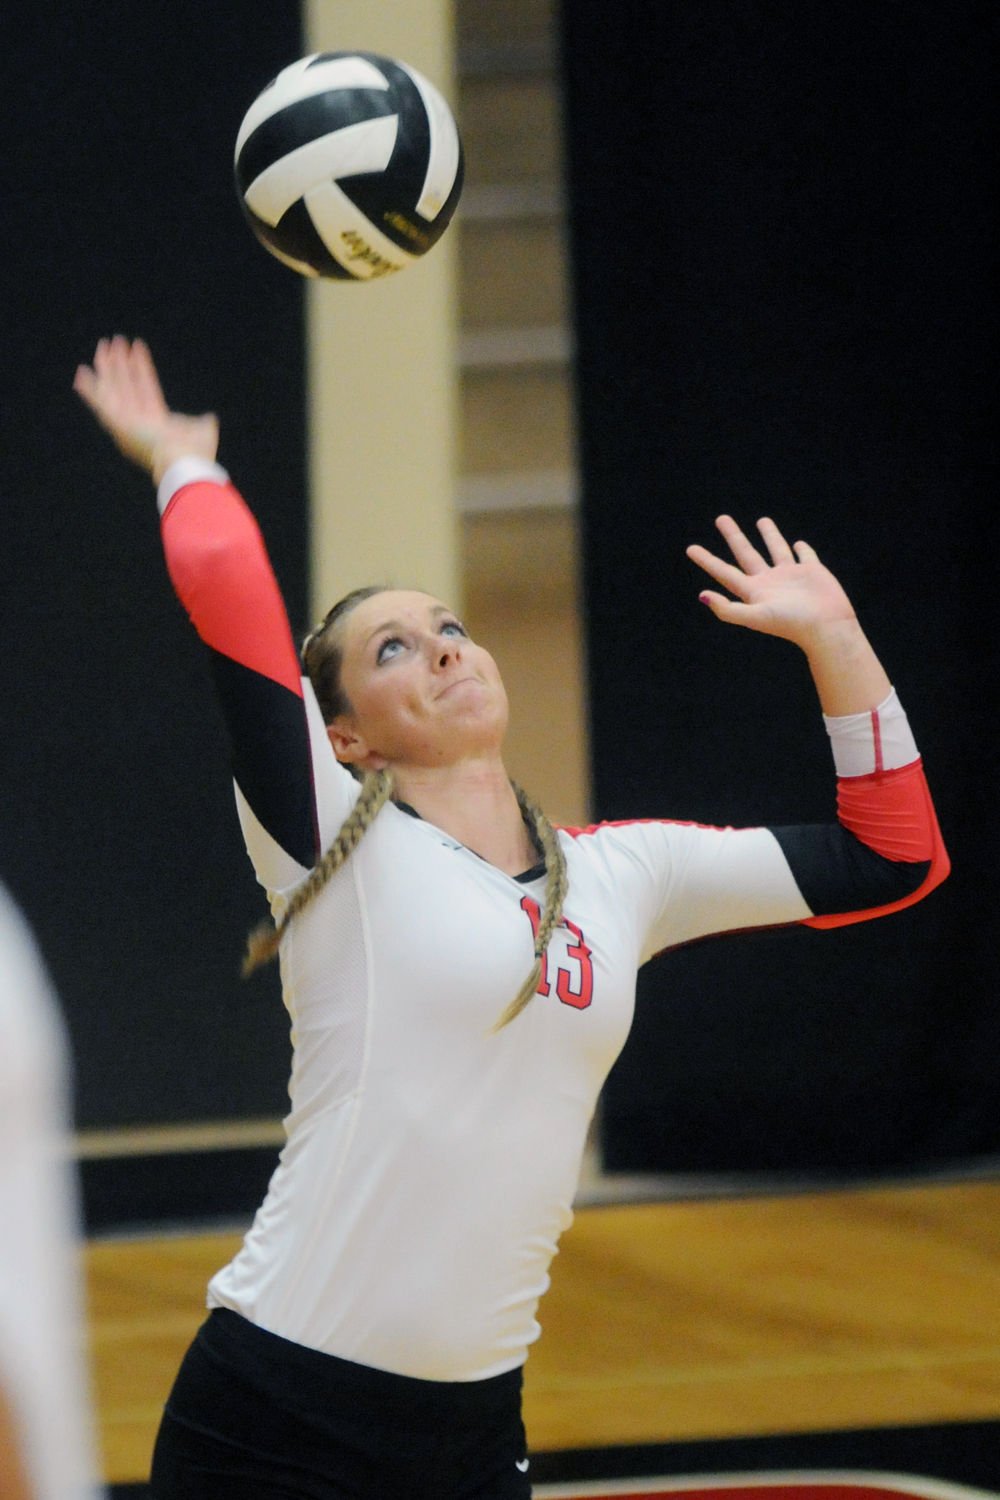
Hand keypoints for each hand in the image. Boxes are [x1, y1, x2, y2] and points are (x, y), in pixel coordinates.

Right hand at [73, 337, 218, 483]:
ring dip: (108, 368)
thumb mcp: (203, 431)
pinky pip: (100, 404)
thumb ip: (203, 422)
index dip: (141, 366)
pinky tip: (81, 374)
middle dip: (120, 363)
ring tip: (103, 346)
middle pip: (126, 384)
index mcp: (156, 420)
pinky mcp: (117, 425)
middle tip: (113, 342)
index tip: (137, 347)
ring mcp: (127, 422)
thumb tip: (209, 418)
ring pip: (113, 388)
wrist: (183, 463)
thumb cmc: (194, 453)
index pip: (146, 385)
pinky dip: (90, 391)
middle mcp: (139, 420)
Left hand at [686, 515, 856, 650]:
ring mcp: (791, 576)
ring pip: (776, 549)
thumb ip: (728, 609)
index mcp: (753, 592)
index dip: (707, 561)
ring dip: (768, 535)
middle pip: (746, 554)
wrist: (826, 628)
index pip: (724, 572)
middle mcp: (769, 582)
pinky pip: (804, 556)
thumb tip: (702, 595)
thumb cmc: (791, 624)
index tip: (690, 548)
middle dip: (733, 536)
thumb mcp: (756, 616)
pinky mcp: (812, 572)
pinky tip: (797, 543)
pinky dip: (801, 548)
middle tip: (721, 518)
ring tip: (762, 520)